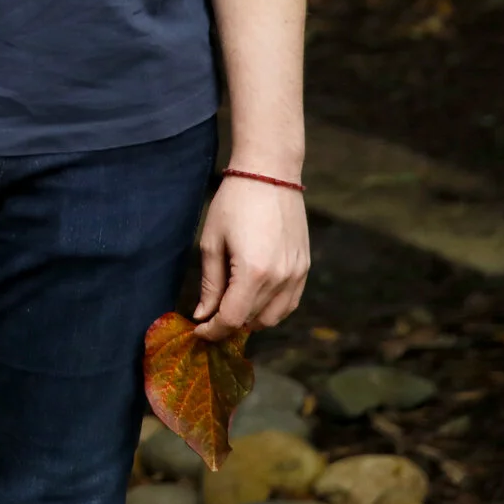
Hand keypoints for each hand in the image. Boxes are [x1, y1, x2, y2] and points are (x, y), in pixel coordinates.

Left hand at [190, 175, 309, 341]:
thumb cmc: (234, 203)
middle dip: (228, 324)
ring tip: (231, 306)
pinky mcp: (305, 267)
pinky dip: (272, 309)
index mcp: (254, 273)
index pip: (232, 319)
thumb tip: (203, 315)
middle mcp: (280, 279)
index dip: (213, 330)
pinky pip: (290, 303)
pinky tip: (254, 299)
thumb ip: (210, 283)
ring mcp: (297, 274)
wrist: (270, 174)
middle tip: (209, 317)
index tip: (198, 330)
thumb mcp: (212, 242)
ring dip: (251, 319)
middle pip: (252, 320)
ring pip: (274, 317)